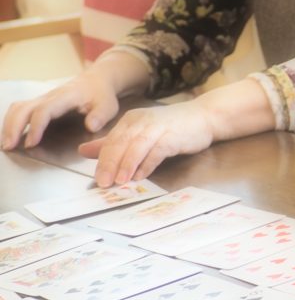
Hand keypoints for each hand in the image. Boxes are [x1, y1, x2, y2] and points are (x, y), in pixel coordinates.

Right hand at [2, 72, 118, 150]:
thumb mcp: (108, 106)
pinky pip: (19, 109)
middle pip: (24, 108)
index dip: (36, 127)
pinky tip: (11, 136)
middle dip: (14, 127)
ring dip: (9, 125)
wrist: (97, 80)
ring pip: (18, 108)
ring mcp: (42, 99)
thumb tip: (91, 126)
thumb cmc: (101, 95)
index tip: (31, 143)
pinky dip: (11, 122)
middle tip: (9, 146)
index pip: (45, 110)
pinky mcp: (39, 103)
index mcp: (66, 97)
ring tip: (7, 144)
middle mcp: (50, 96)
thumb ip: (100, 116)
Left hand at [79, 99, 214, 187]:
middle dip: (110, 164)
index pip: (111, 141)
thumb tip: (83, 150)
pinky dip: (148, 163)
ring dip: (127, 164)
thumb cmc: (172, 127)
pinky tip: (142, 175)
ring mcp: (158, 127)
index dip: (102, 160)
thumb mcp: (139, 133)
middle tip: (103, 183)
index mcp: (131, 120)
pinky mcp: (174, 135)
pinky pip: (157, 150)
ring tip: (120, 181)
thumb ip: (113, 142)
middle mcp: (142, 121)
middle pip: (121, 143)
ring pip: (137, 146)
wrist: (204, 116)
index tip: (97, 179)